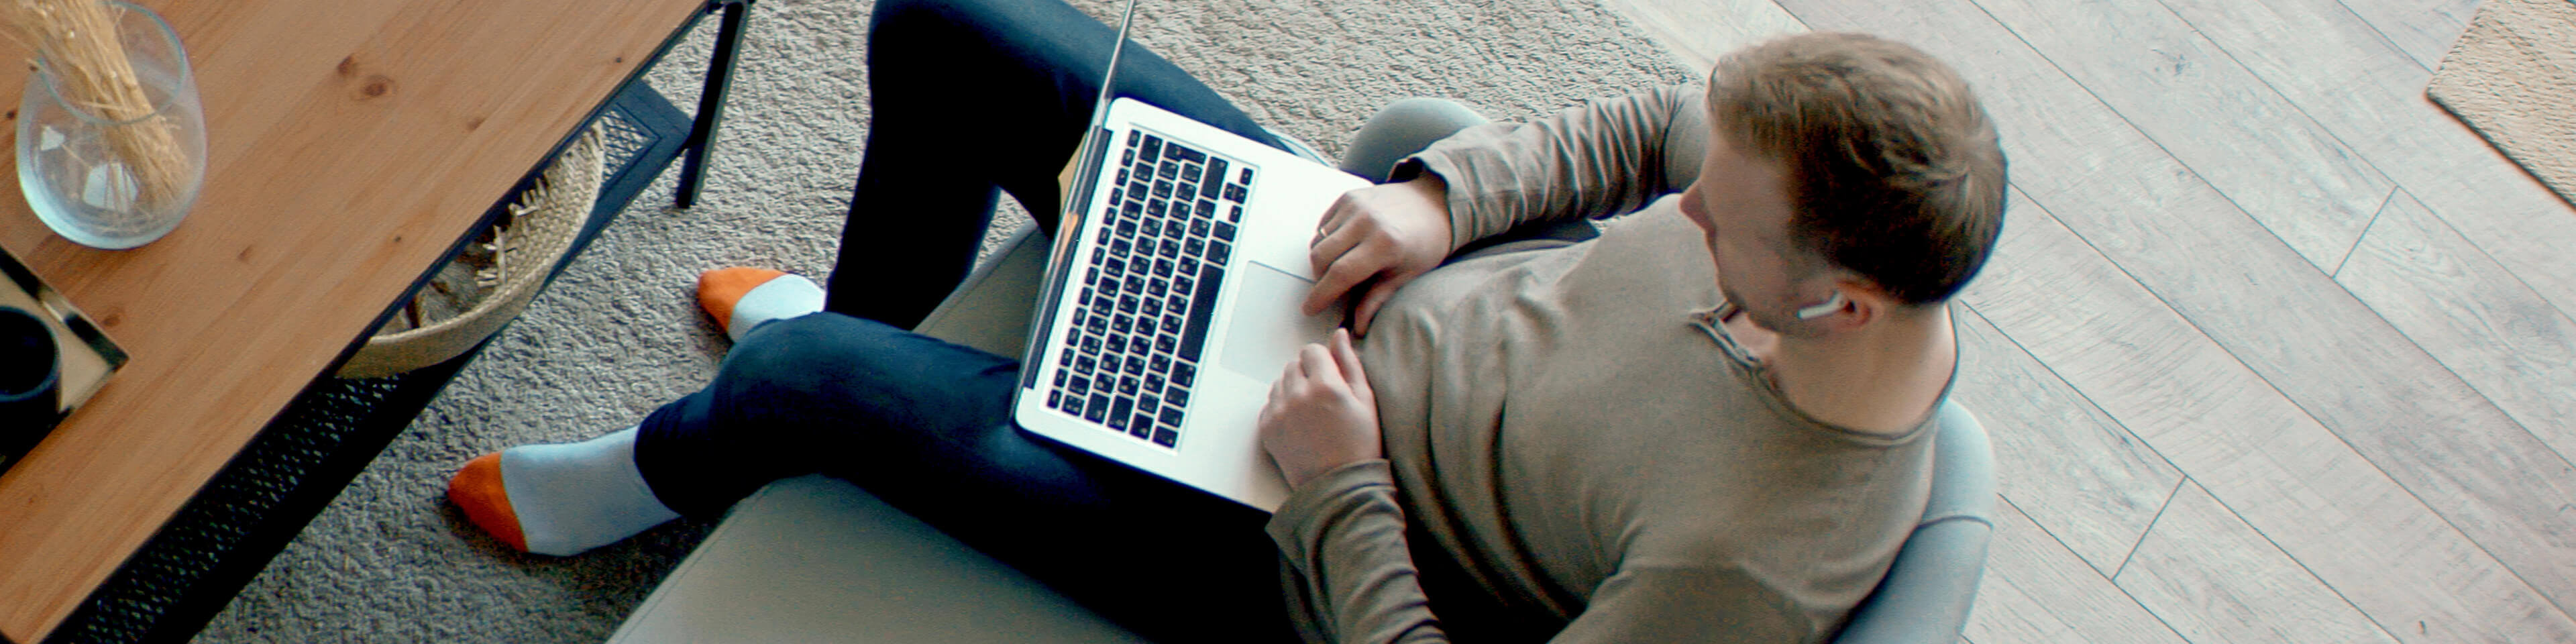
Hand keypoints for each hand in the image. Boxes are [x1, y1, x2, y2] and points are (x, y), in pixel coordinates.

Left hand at [1258, 329, 1383, 488]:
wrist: (1339, 486)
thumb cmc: (1360, 444)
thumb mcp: (1365, 400)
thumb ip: (1350, 362)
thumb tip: (1338, 335)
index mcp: (1325, 385)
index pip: (1311, 350)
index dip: (1323, 361)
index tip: (1331, 378)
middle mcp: (1297, 396)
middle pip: (1294, 364)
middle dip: (1308, 374)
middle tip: (1323, 398)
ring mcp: (1279, 413)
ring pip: (1280, 382)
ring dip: (1293, 389)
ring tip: (1312, 413)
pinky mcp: (1267, 429)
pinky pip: (1270, 403)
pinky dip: (1282, 408)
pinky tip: (1300, 424)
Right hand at [1305, 174, 1452, 334]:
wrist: (1434, 204)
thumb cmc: (1425, 242)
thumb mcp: (1407, 276)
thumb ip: (1377, 300)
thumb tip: (1357, 327)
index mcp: (1385, 244)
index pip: (1340, 274)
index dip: (1321, 295)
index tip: (1310, 309)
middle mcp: (1366, 221)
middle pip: (1321, 257)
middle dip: (1320, 279)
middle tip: (1331, 289)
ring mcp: (1355, 205)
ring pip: (1319, 240)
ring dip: (1322, 260)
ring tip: (1342, 267)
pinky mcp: (1349, 196)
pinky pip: (1323, 225)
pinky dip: (1326, 241)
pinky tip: (1344, 248)